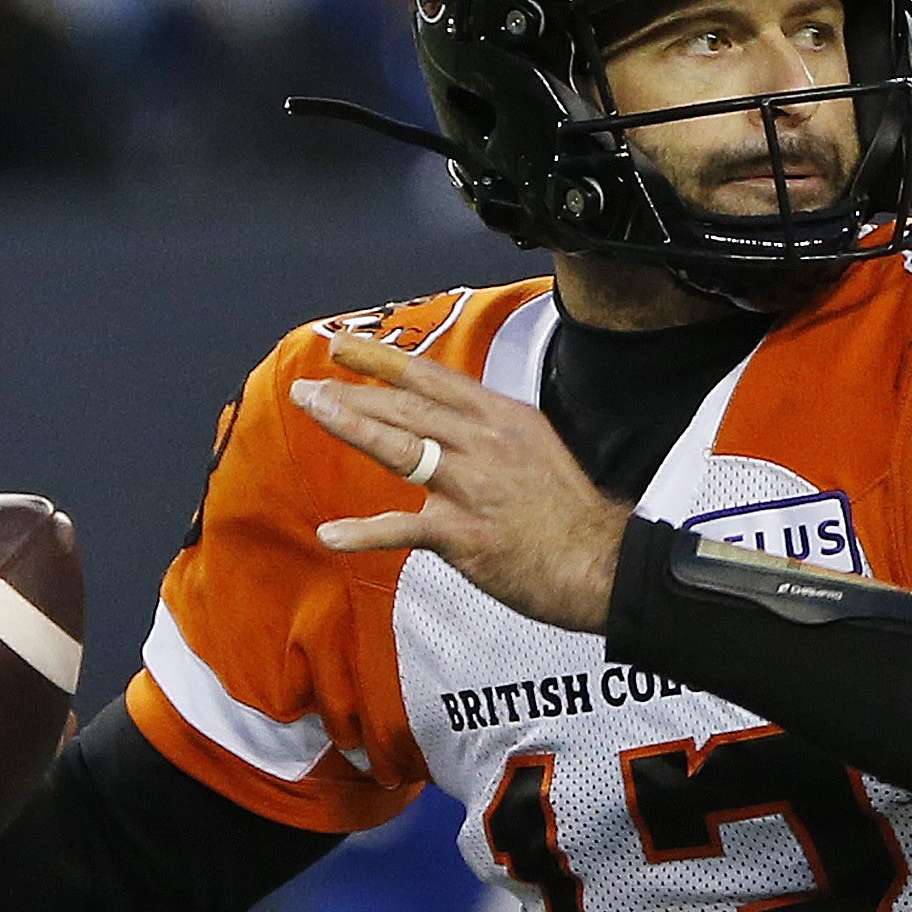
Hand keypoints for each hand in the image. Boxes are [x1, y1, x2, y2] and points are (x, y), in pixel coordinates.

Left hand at [298, 333, 630, 631]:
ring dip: (350, 425)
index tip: (344, 348)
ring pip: (401, 447)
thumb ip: (490, 435)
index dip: (384, 361)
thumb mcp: (537, 450)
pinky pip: (404, 529)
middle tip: (309, 387)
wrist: (602, 564)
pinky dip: (365, 533)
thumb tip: (451, 429)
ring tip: (312, 408)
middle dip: (352, 392)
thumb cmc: (570, 515)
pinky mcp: (465, 534)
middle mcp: (486, 444)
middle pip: (408, 408)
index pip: (433, 380)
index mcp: (503, 420)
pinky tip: (331, 535)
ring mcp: (473, 487)